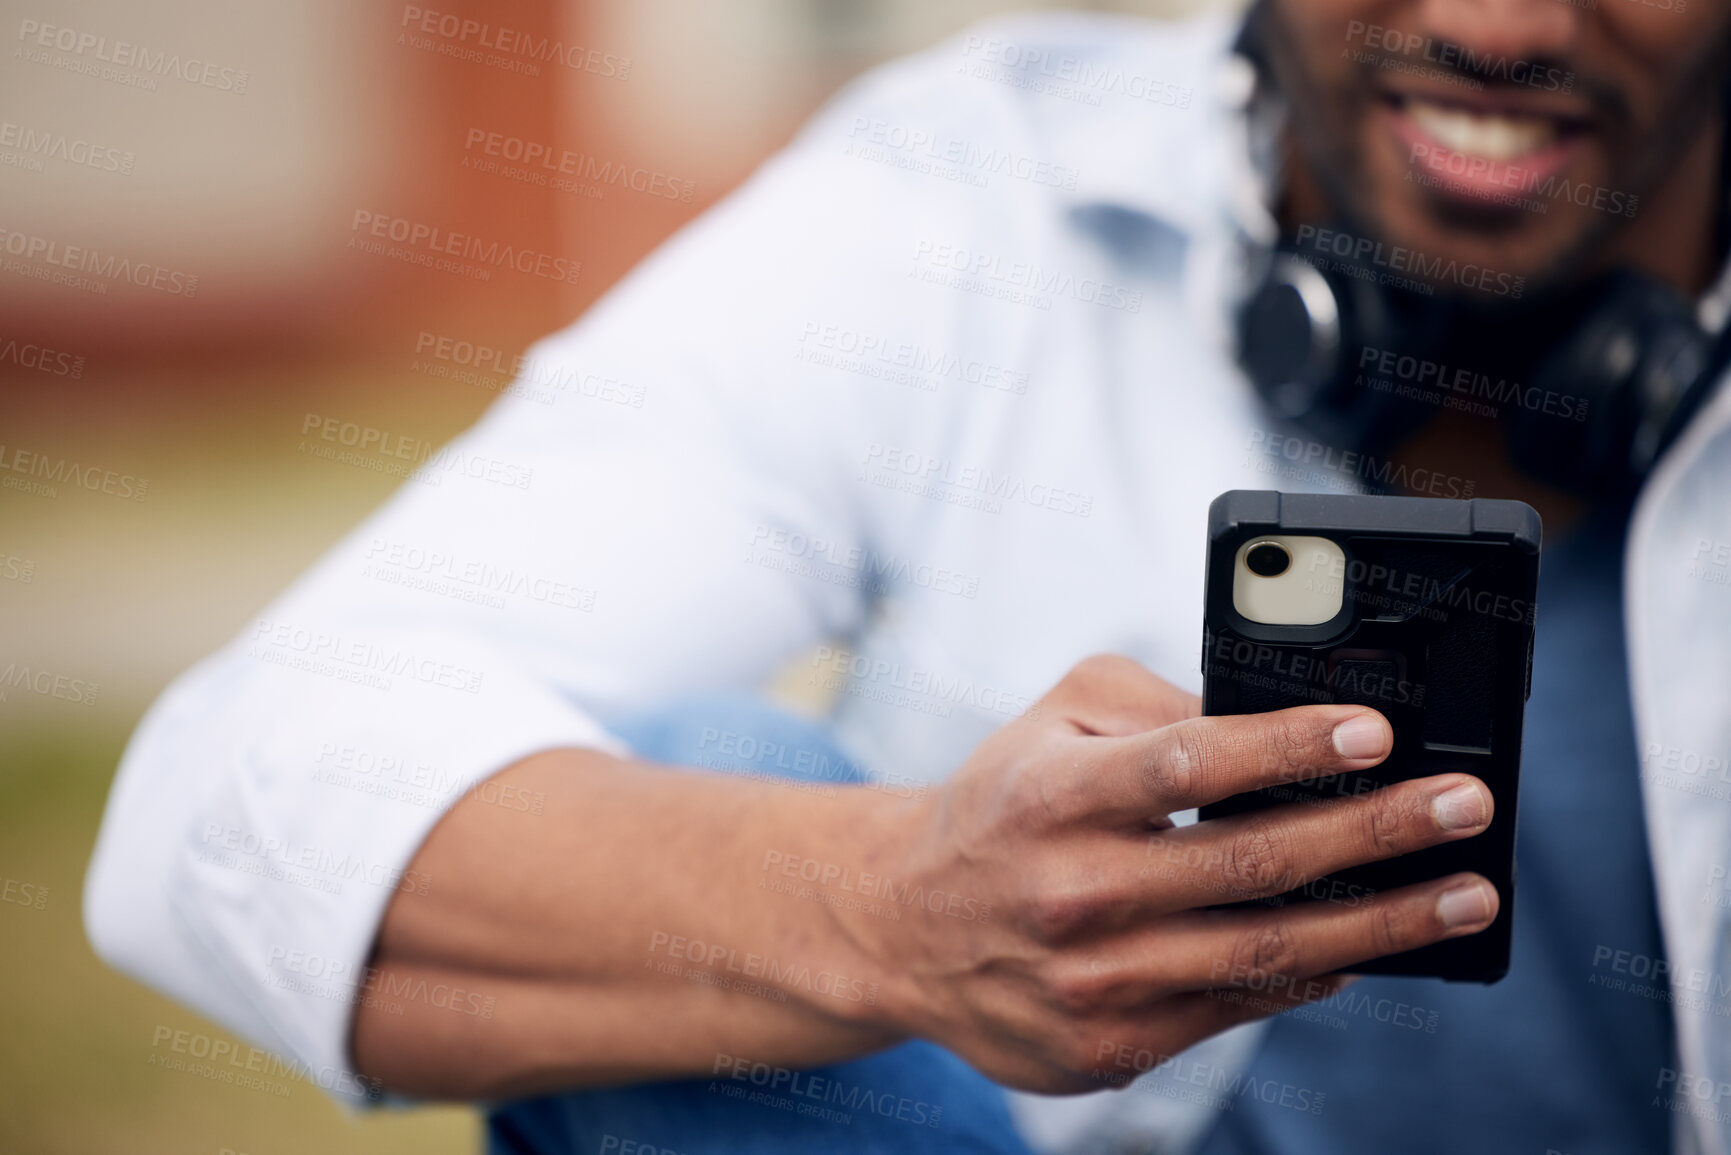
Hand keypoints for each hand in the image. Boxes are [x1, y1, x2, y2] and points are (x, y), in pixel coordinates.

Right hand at [859, 655, 1495, 1093]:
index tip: (1377, 732)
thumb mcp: (1053, 719)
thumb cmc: (1003, 803)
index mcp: (1053, 795)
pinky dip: (1313, 976)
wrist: (904, 926)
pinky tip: (1372, 947)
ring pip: (1264, 951)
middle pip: (1250, 864)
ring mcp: (1092, 979)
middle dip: (1376, 833)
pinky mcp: (1108, 1044)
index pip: (1186, 766)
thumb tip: (1274, 720)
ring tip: (1465, 892)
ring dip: (1382, 923)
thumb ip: (1154, 702)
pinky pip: (1236, 1007)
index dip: (1287, 748)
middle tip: (1464, 807)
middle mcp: (1071, 891)